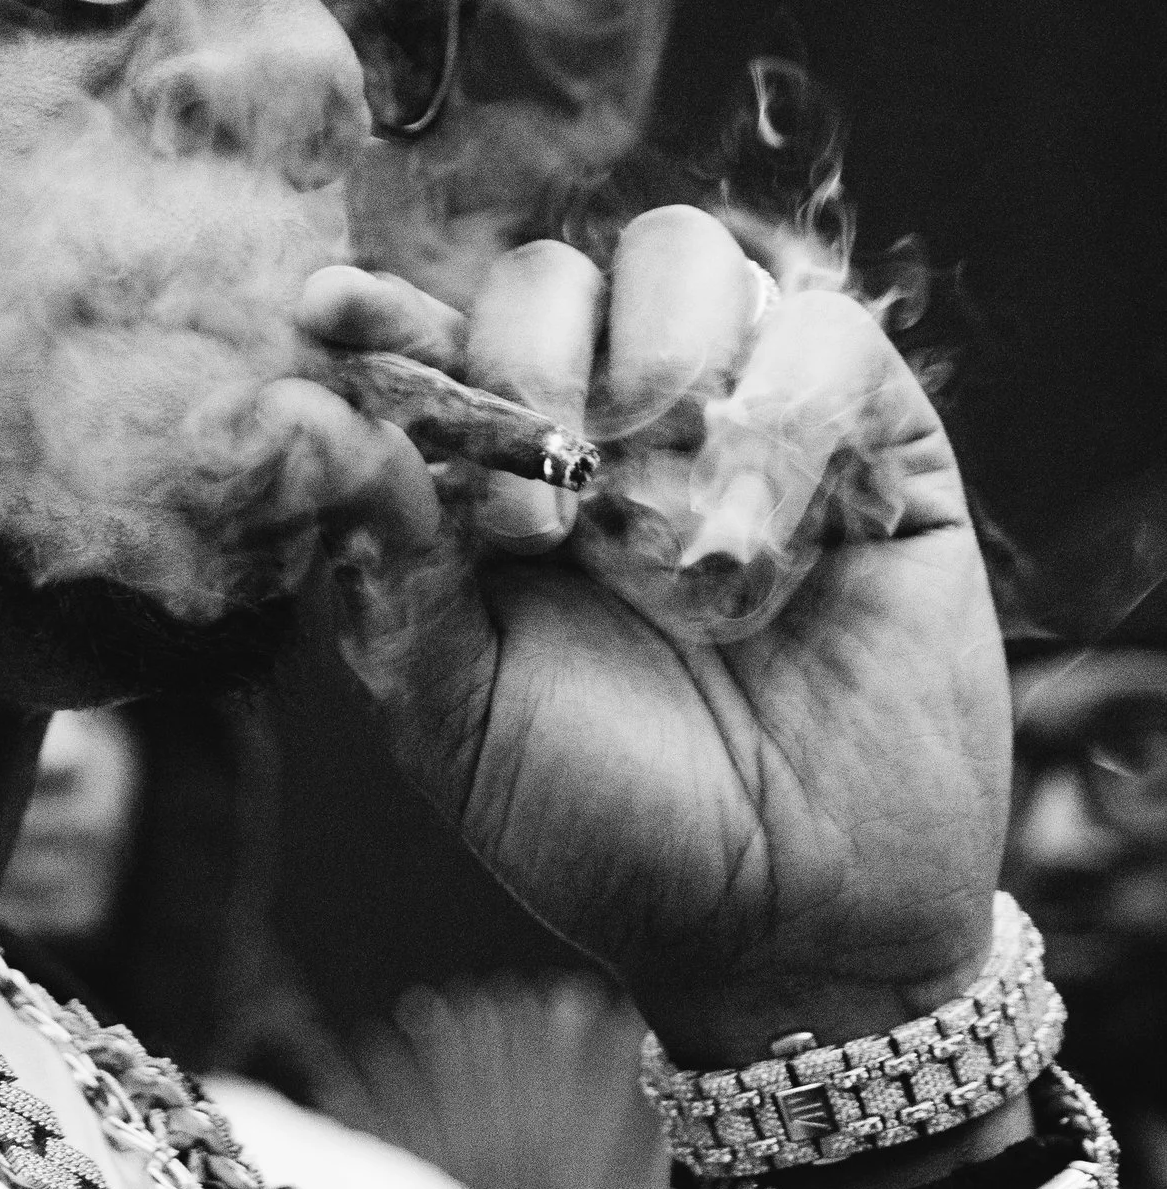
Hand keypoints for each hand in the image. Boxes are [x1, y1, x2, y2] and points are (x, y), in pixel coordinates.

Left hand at [272, 212, 1011, 1065]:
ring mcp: (741, 414)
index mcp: (491, 477)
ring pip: (684, 258)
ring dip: (655, 371)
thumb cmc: (608, 825)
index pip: (425, 346)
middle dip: (522, 364)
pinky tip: (753, 556)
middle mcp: (608, 423)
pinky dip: (779, 428)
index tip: (324, 310)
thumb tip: (314, 423)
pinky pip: (823, 336)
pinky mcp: (874, 435)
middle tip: (534, 517)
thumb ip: (389, 574)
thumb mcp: (460, 719)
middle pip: (546, 276)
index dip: (379, 316)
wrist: (793, 930)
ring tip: (655, 539)